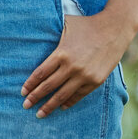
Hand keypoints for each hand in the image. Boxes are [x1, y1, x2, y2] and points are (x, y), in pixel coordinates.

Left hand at [21, 0, 137, 116]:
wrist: (114, 29)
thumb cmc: (86, 25)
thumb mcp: (65, 24)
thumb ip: (50, 31)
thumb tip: (33, 30)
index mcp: (61, 53)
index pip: (40, 73)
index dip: (30, 84)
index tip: (23, 92)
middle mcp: (72, 67)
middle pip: (48, 87)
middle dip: (35, 98)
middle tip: (25, 105)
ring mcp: (85, 76)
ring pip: (62, 95)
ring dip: (50, 106)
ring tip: (40, 114)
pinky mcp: (96, 81)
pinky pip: (79, 95)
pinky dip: (69, 102)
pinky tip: (61, 107)